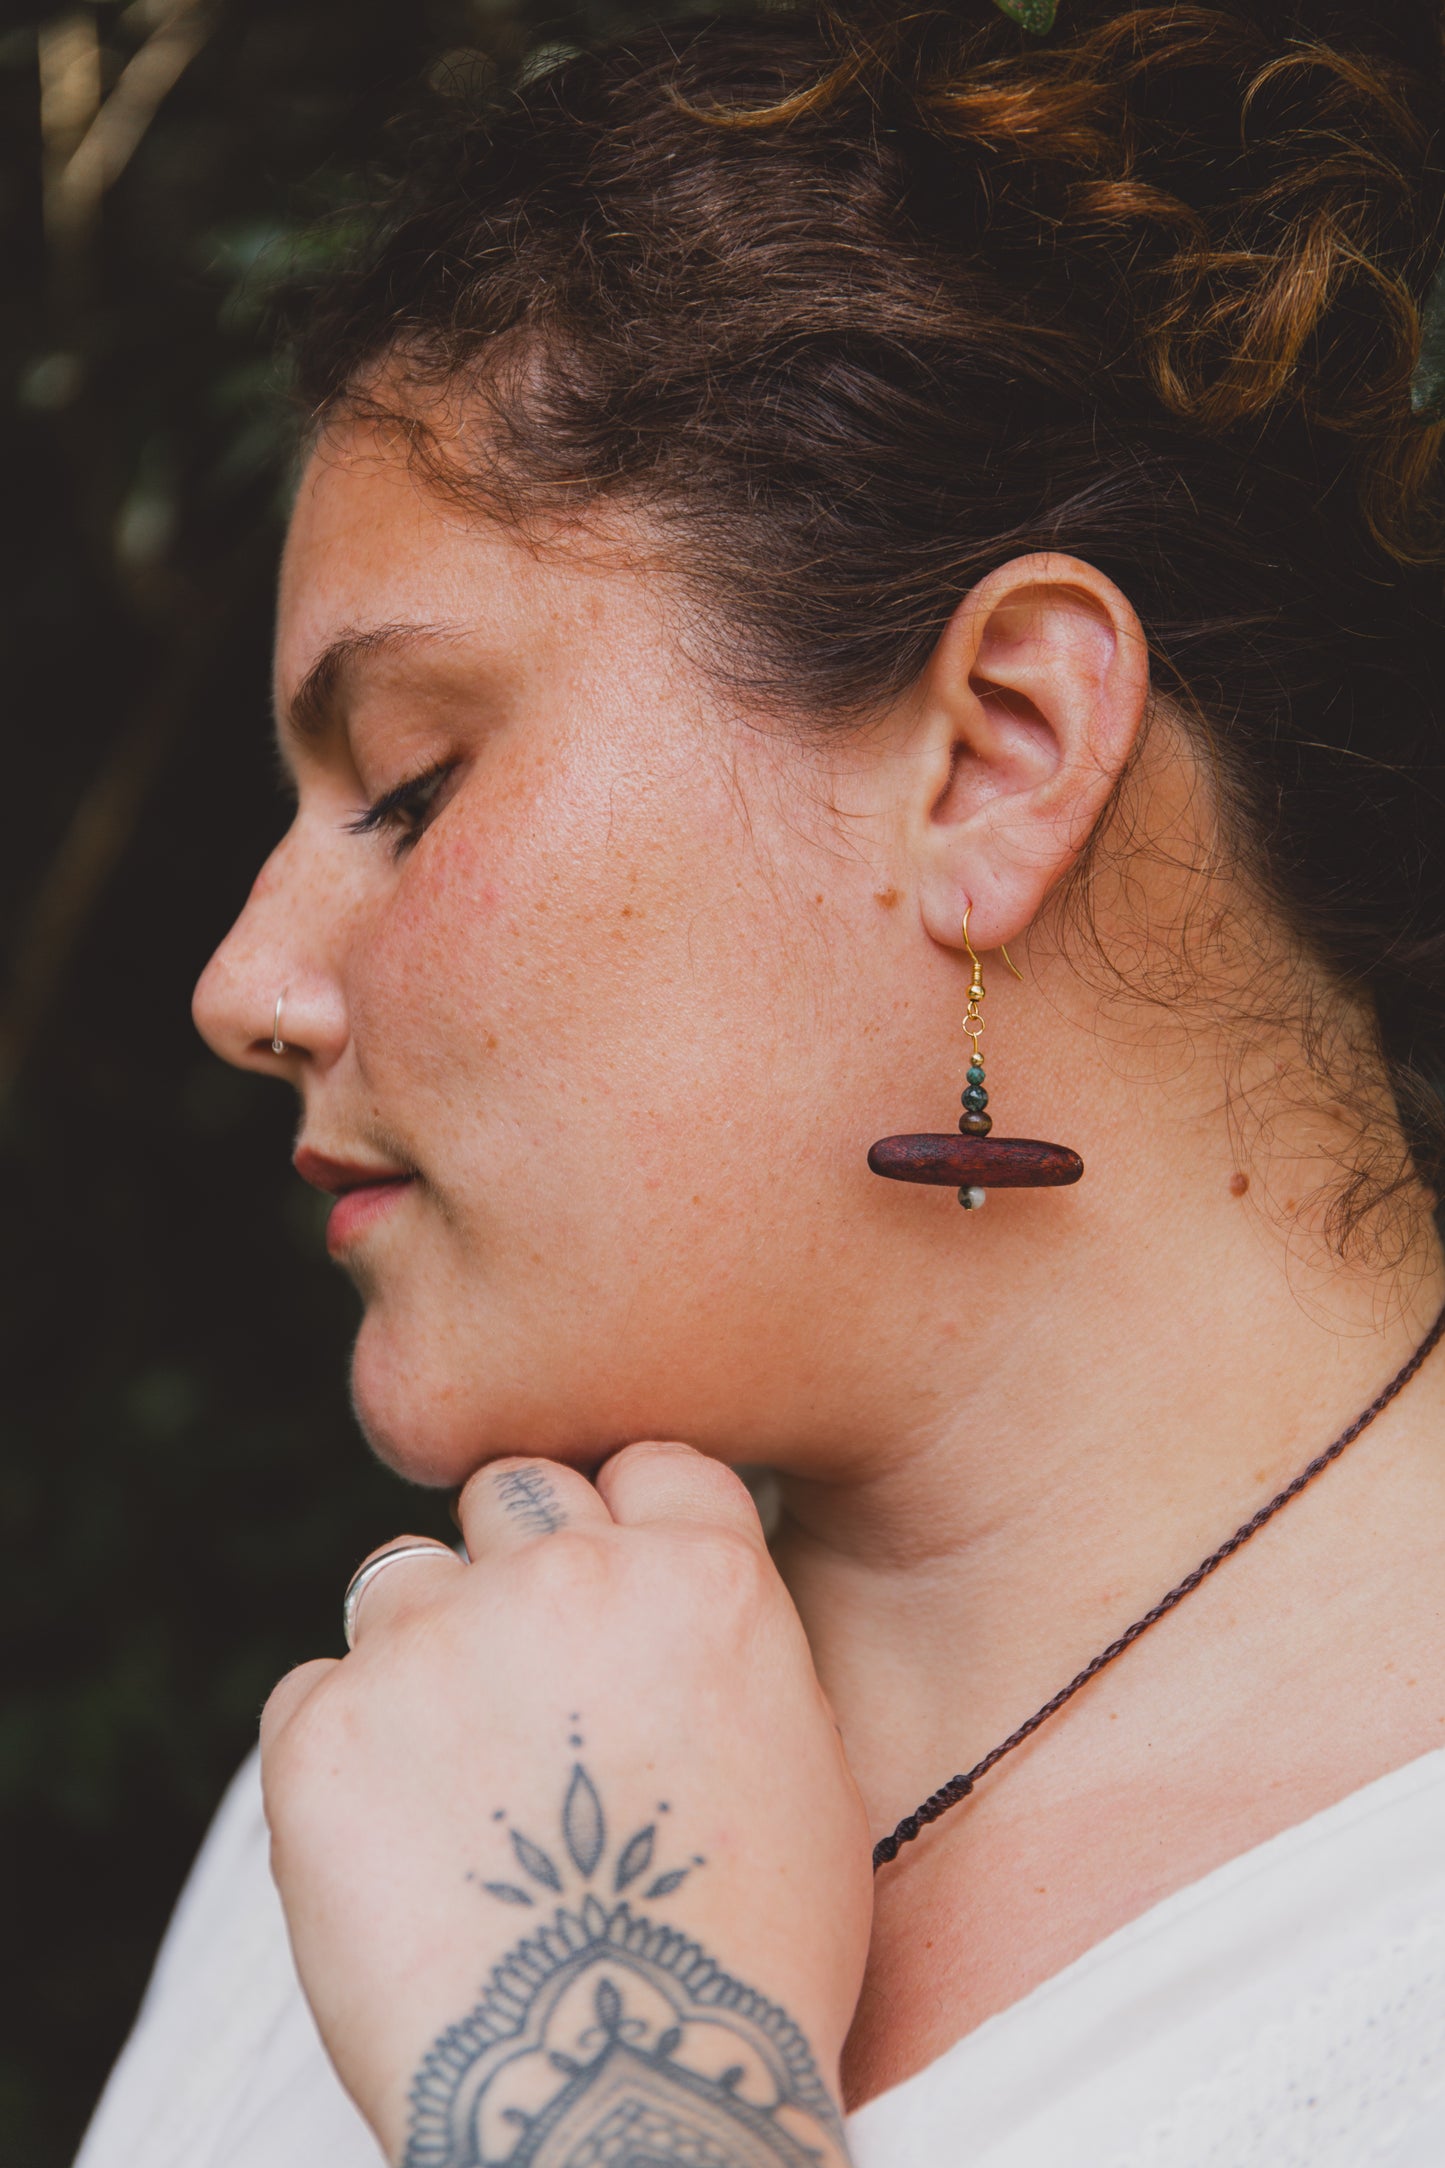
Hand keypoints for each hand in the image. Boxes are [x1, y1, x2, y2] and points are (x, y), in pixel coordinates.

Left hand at [260, 1443, 872, 2165]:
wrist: (622, 2099)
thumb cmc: (745, 1960)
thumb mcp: (805, 1765)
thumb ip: (727, 1642)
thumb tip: (666, 1594)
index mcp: (701, 1575)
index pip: (645, 1464)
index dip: (625, 1523)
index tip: (610, 1590)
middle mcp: (566, 1575)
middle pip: (512, 1492)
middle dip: (515, 1562)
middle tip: (522, 1681)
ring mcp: (434, 1643)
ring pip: (399, 1578)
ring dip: (422, 1651)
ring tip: (451, 1780)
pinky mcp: (322, 1729)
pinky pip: (313, 1689)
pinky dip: (343, 1748)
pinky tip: (394, 1841)